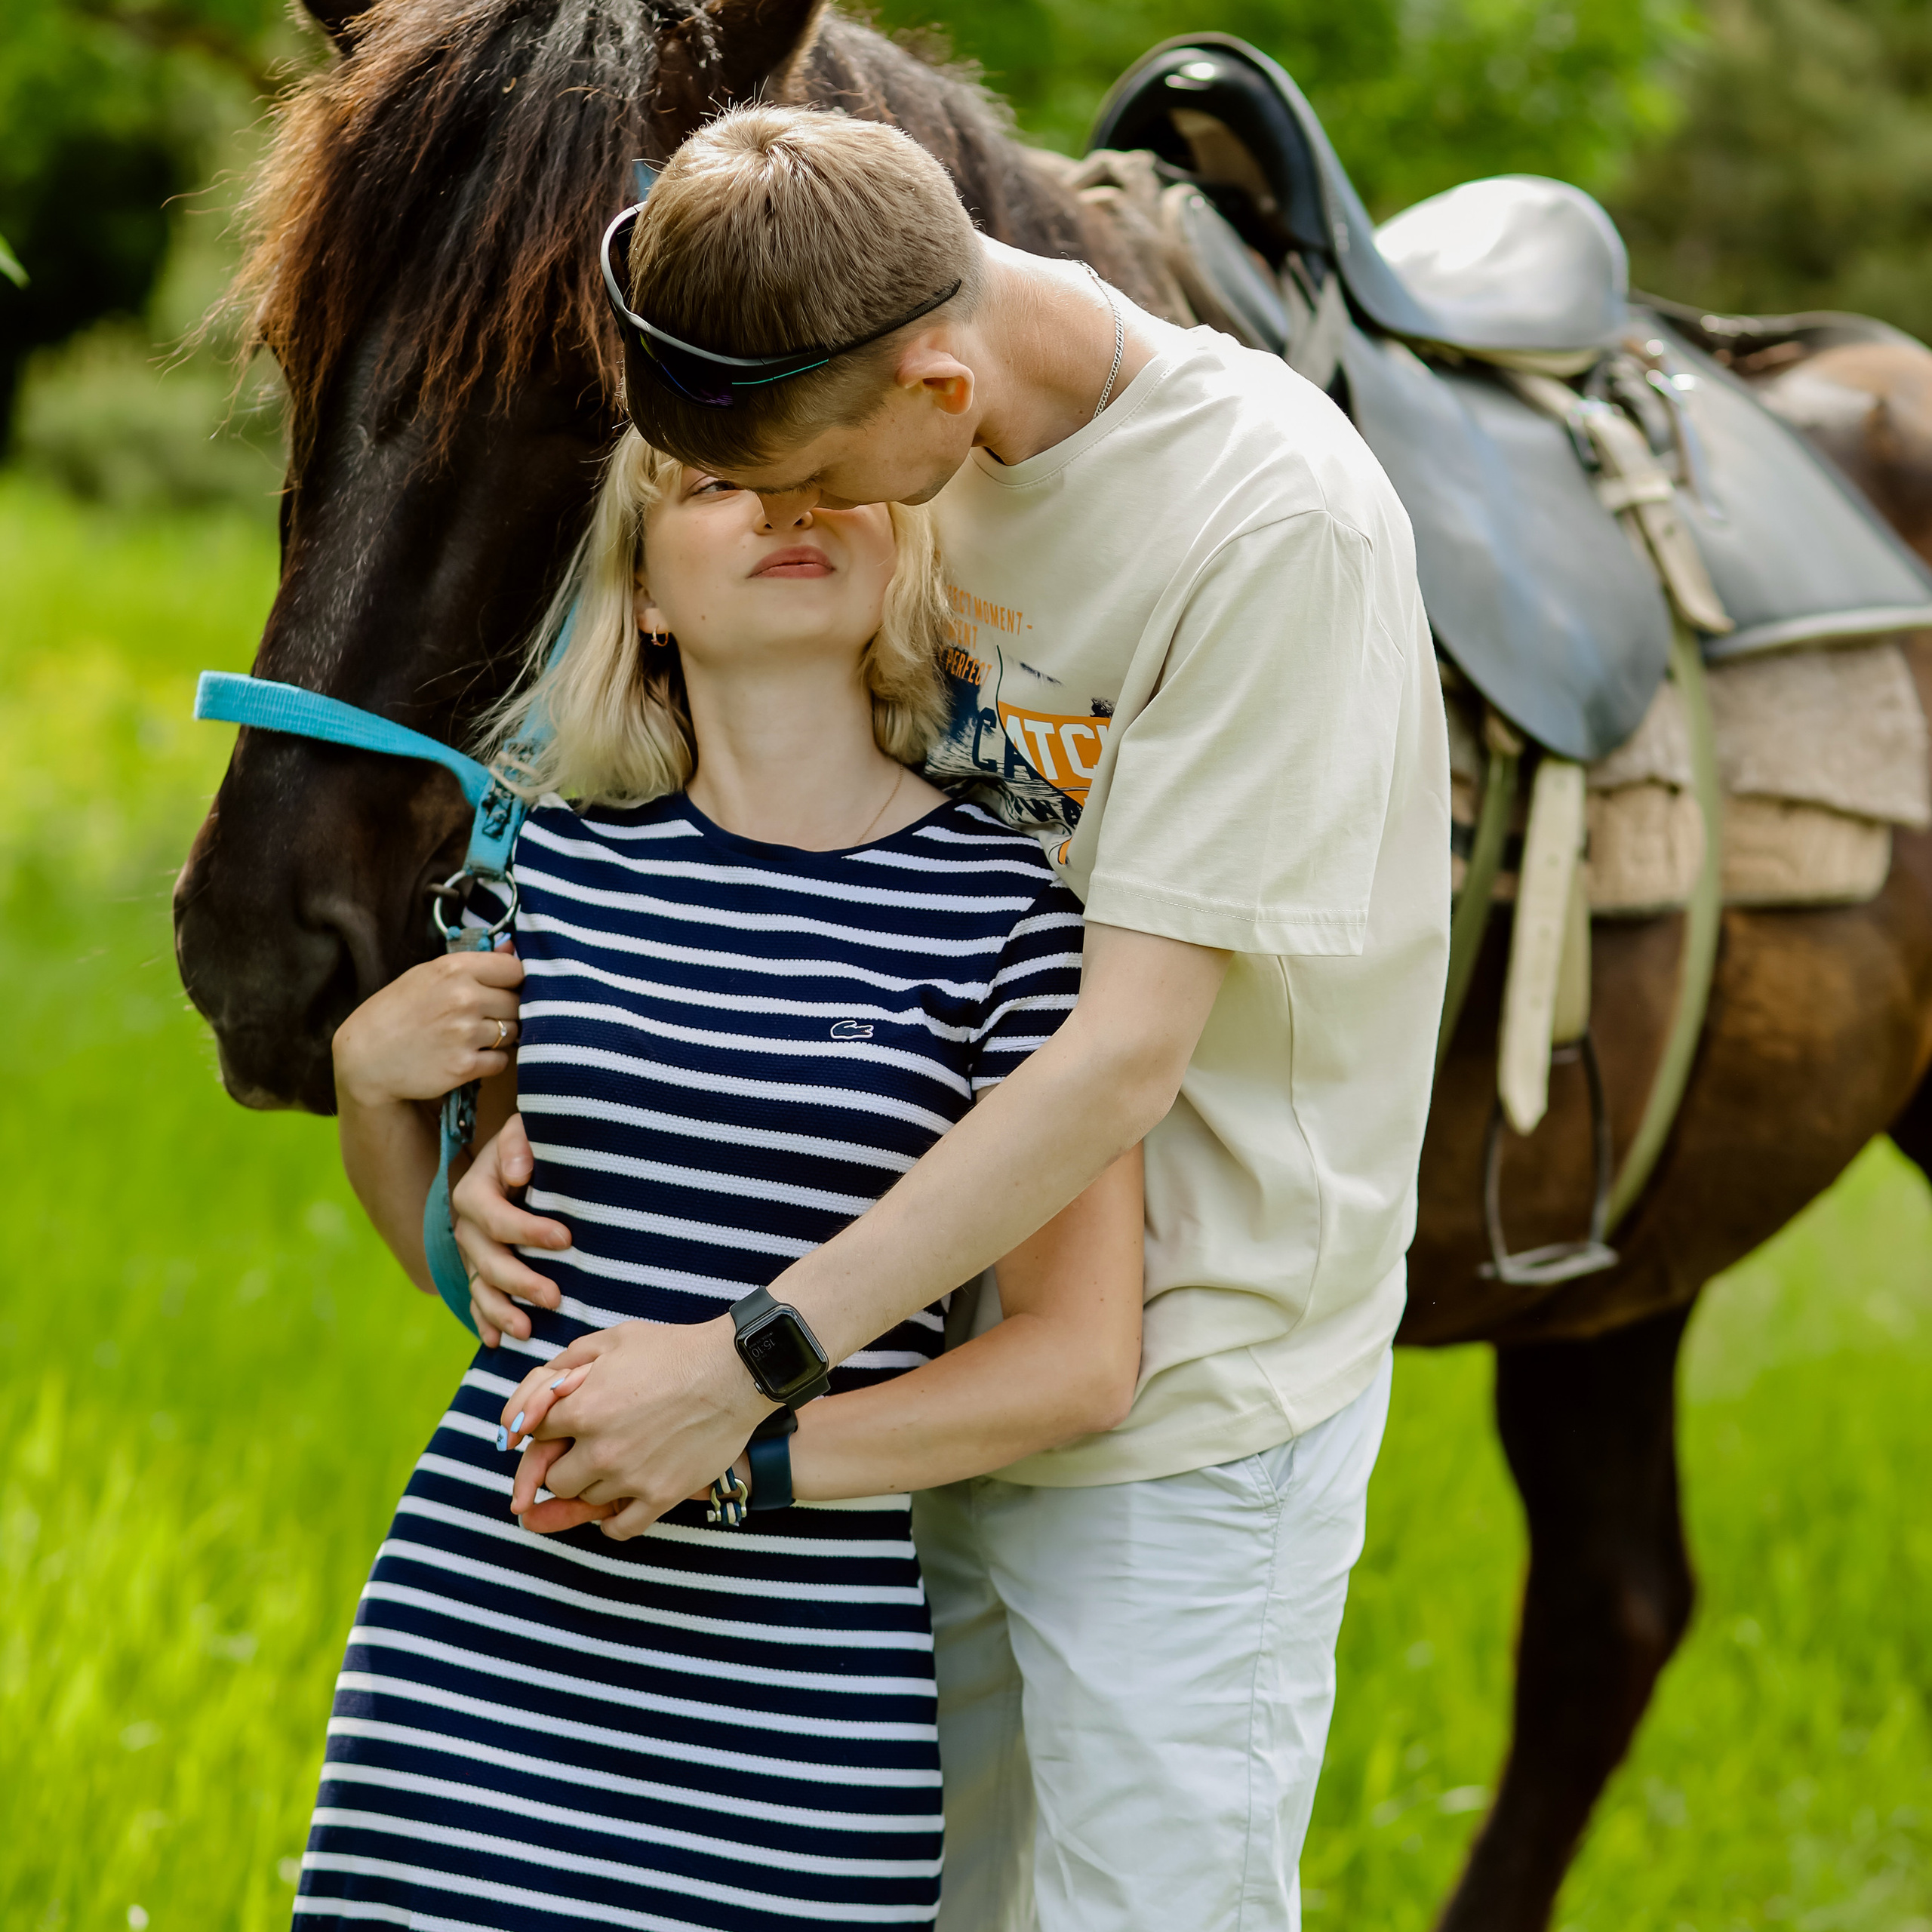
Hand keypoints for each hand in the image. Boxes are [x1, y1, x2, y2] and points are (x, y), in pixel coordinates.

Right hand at [332, 943, 523, 1108]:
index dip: (514, 980)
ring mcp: (466, 1034)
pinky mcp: (465, 1066)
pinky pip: (502, 1061)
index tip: (503, 988)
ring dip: (501, 1036)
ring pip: (514, 1032)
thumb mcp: (427, 975)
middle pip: (518, 1002)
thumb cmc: (396, 1011)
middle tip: (484, 1017)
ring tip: (472, 1037)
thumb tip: (514, 947)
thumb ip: (473, 963)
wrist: (365, 1057)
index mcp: (454, 969)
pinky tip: (469, 1056)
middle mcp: (464, 998)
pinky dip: (491, 1060)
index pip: (515, 969)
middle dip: (507, 1010)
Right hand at [454, 1114, 573, 1345]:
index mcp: (475, 1192)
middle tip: (555, 1297)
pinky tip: (497, 1342)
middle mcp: (468, 1227)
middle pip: (487, 1261)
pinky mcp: (482, 1271)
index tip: (566, 1238)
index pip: (496, 1218)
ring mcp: (473, 1254)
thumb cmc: (533, 1145)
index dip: (528, 1231)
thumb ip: (519, 1143)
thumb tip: (517, 1172)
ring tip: (527, 1332)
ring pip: (480, 1288)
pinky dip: (486, 1321)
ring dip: (502, 1312)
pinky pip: (478, 1301)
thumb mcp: (526, 1130)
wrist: (525, 1158)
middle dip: (520, 1282)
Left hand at [503, 1363, 747, 1533]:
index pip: (533, 1433)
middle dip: (563, 1462)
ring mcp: (631, 1477)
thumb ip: (563, 1365)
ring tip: (615, 1461)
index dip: (545, 1426)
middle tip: (585, 1447)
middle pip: (554, 1478)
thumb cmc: (673, 1350)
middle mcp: (600, 1450)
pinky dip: (613, 1521)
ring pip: (585, 1501)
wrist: (733, 1372)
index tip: (560, 1425)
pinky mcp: (661, 1497)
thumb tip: (534, 1397)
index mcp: (582, 1408)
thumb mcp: (612, 1341)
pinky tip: (620, 1502)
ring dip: (592, 1485)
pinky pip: (620, 1528)